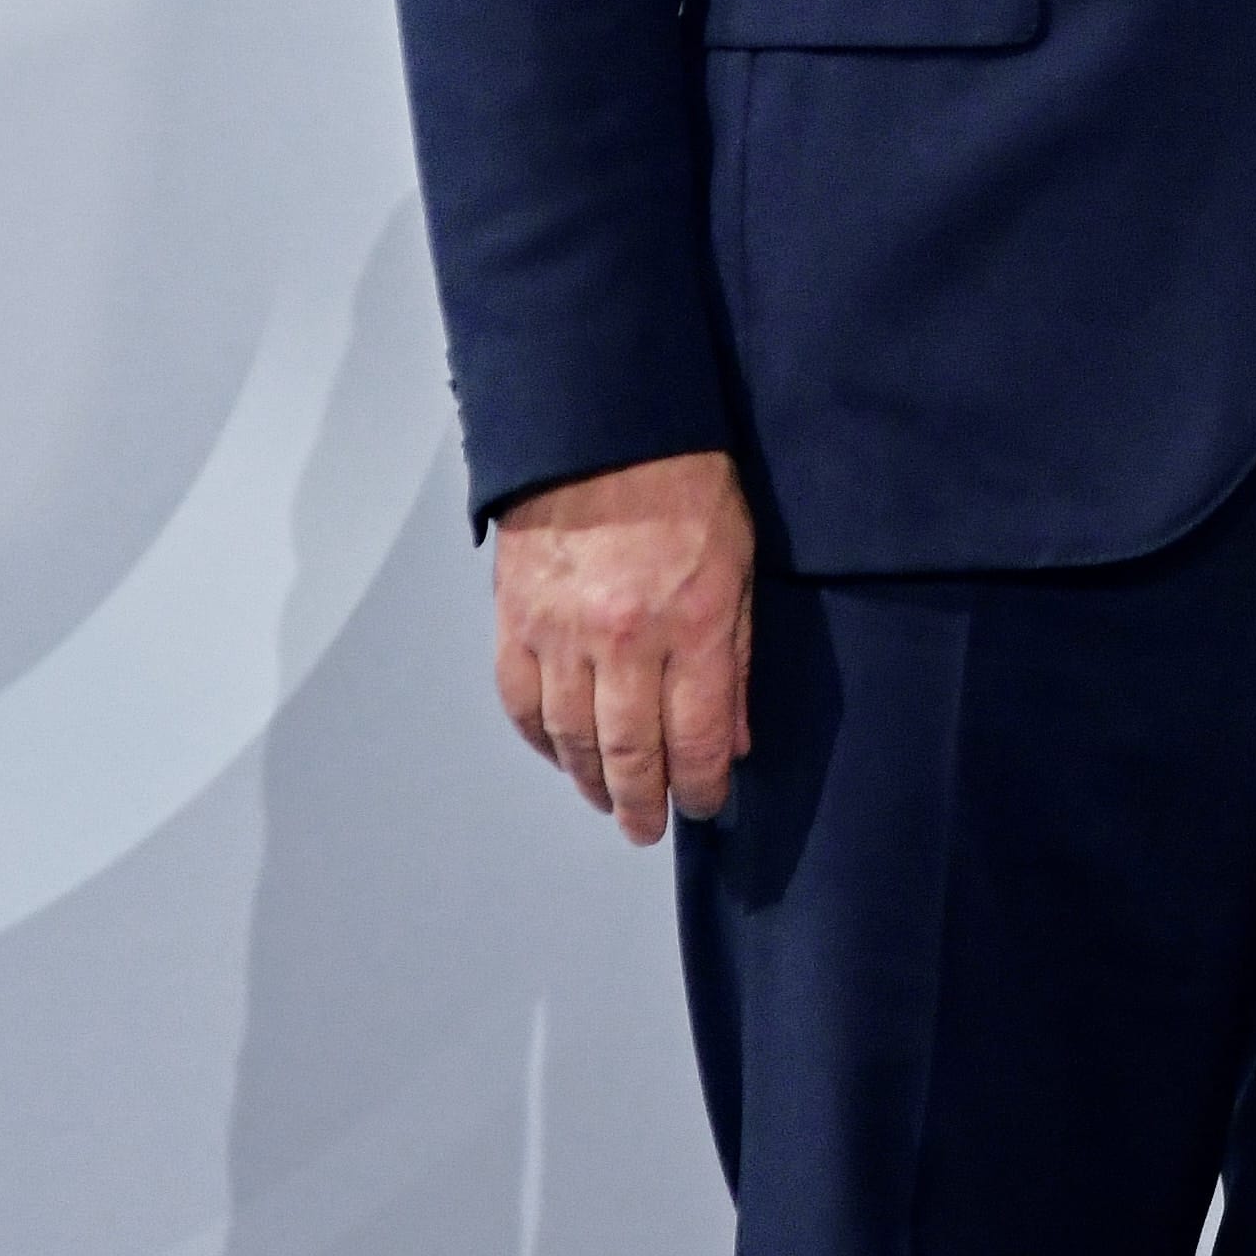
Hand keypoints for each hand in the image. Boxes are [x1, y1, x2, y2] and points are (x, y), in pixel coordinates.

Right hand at [491, 448, 755, 843]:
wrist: (602, 428)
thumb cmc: (685, 485)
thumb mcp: (739, 566)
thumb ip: (737, 658)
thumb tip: (732, 737)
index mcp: (690, 623)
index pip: (695, 739)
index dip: (700, 786)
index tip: (705, 804)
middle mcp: (624, 639)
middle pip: (628, 753)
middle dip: (643, 802)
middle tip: (649, 827)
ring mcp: (561, 633)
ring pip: (571, 739)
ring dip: (590, 781)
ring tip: (609, 800)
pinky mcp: (516, 620)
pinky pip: (522, 703)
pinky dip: (541, 740)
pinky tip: (560, 754)